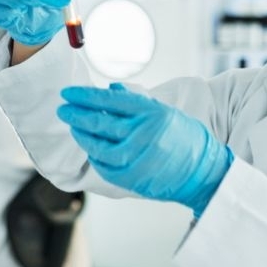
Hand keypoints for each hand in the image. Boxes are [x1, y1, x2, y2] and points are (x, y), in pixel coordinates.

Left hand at [56, 83, 232, 215]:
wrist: (204, 172)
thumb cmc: (186, 139)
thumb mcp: (166, 112)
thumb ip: (137, 101)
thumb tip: (111, 88)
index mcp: (151, 113)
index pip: (110, 100)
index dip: (85, 96)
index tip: (68, 93)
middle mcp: (142, 134)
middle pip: (99, 122)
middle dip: (76, 114)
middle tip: (62, 109)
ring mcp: (136, 158)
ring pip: (97, 146)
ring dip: (82, 136)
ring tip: (74, 128)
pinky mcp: (133, 177)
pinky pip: (104, 166)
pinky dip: (94, 155)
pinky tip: (90, 148)